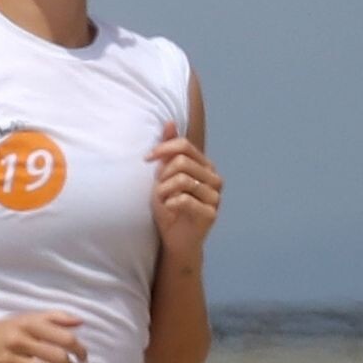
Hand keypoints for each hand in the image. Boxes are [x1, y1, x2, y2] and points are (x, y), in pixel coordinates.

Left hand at [146, 121, 222, 260]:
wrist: (175, 240)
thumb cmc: (170, 208)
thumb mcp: (164, 176)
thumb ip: (169, 150)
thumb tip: (169, 122)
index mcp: (205, 166)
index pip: (185, 146)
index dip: (163, 149)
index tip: (146, 159)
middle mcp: (214, 179)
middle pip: (182, 162)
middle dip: (163, 175)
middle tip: (158, 190)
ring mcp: (215, 197)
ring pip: (182, 180)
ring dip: (164, 191)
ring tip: (163, 201)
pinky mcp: (211, 214)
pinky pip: (184, 200)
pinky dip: (170, 204)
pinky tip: (169, 210)